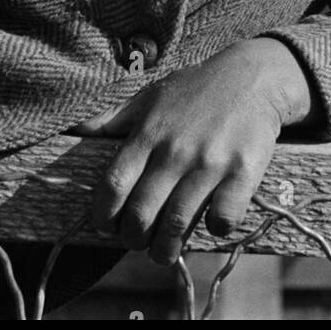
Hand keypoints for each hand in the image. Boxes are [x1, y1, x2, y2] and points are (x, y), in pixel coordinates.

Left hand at [82, 39, 312, 265]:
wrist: (253, 76)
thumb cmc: (196, 88)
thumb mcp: (150, 96)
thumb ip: (113, 118)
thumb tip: (77, 130)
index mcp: (149, 133)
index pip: (113, 186)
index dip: (103, 215)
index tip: (106, 225)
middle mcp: (176, 150)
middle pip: (140, 216)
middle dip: (132, 240)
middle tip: (137, 242)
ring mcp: (210, 163)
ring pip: (177, 227)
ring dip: (165, 250)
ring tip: (163, 253)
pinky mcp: (244, 172)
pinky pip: (221, 219)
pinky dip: (213, 228)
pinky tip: (210, 219)